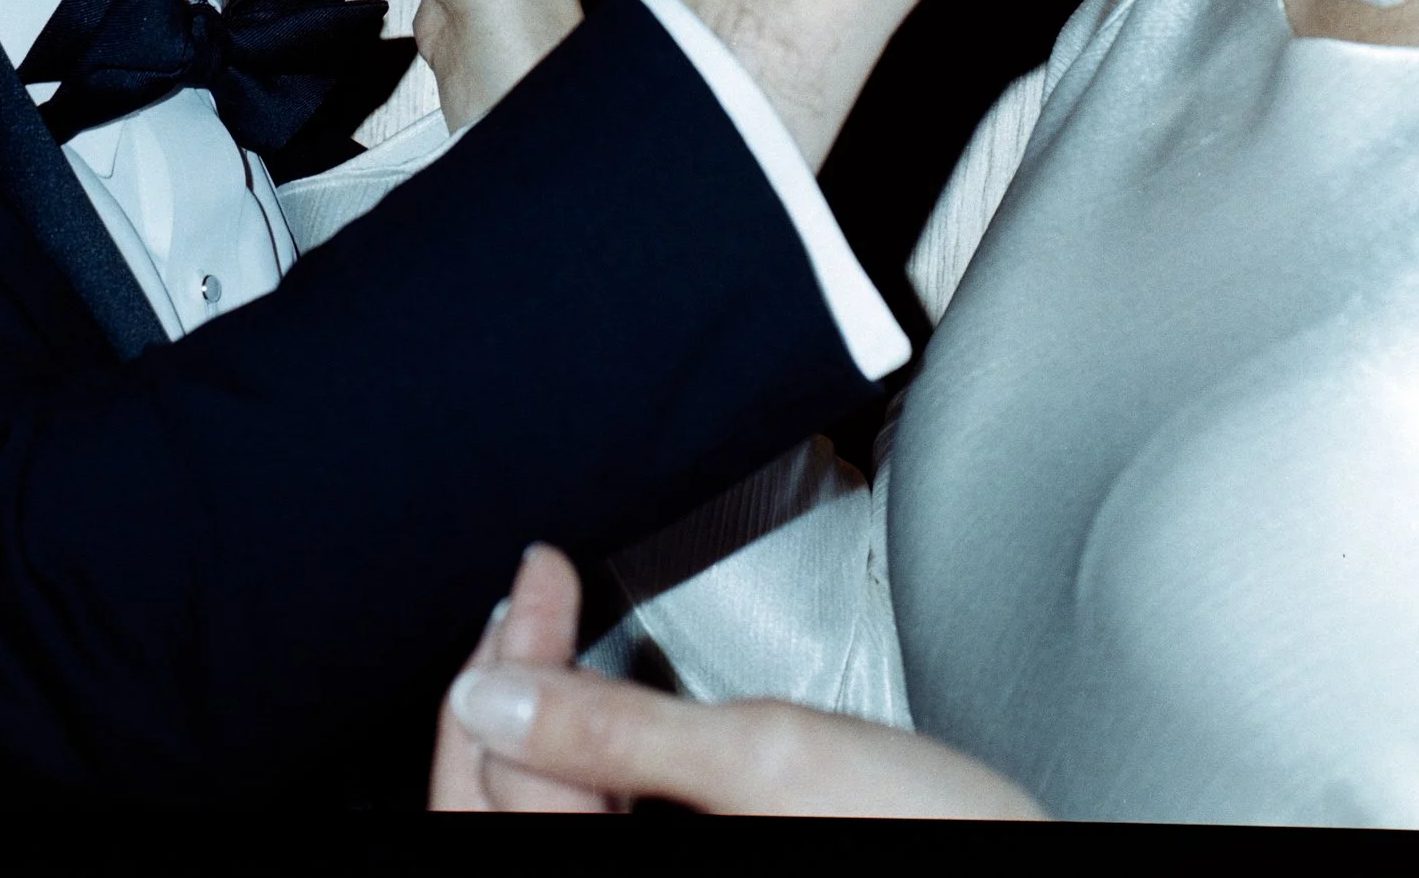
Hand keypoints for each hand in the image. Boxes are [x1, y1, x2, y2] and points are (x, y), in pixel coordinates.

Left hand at [436, 549, 1042, 818]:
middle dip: (511, 680)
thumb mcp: (766, 759)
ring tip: (558, 624)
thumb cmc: (928, 841)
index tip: (539, 570)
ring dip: (546, 713)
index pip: (499, 773)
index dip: (514, 652)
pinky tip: (609, 705)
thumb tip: (491, 693)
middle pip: (506, 803)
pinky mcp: (711, 870)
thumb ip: (612, 732)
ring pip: (552, 812)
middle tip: (535, 591)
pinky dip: (589, 758)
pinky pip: (602, 824)